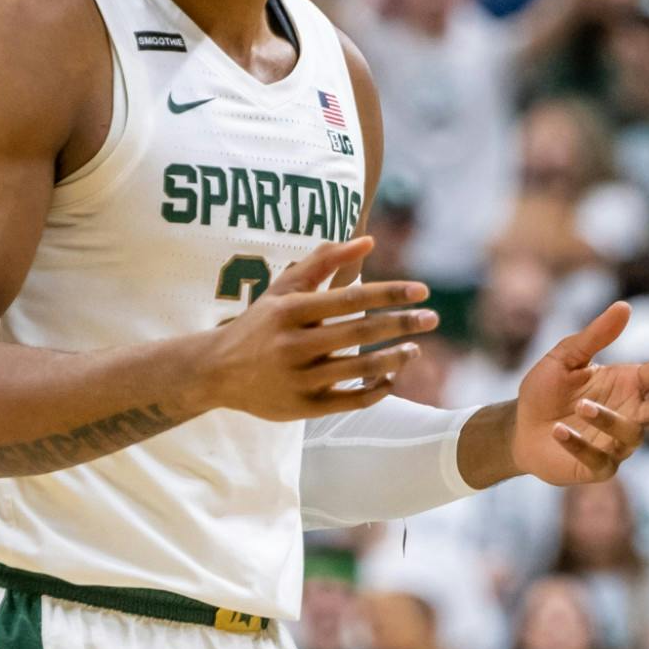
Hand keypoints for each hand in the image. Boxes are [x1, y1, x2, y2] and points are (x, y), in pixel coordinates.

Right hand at [193, 237, 439, 421]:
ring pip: (358, 370)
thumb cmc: (259, 322)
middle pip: (359, 334)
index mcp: (290, 310)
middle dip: (400, 324)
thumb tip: (369, 240)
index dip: (389, 294)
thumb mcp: (284, 288)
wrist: (216, 371)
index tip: (422, 291)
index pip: (350, 299)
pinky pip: (350, 401)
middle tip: (432, 318)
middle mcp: (293, 344)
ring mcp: (298, 378)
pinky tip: (393, 378)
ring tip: (416, 349)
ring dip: (394, 359)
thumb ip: (325, 261)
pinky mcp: (303, 407)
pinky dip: (376, 390)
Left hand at [509, 301, 648, 485]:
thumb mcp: (565, 357)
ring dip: (607, 419)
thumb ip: (595, 335)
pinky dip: (579, 444)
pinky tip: (559, 431)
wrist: (519, 426)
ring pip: (629, 434)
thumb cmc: (547, 389)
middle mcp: (631, 414)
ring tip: (581, 406)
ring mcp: (617, 444)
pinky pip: (598, 459)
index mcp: (629, 384)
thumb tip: (624, 306)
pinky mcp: (598, 467)